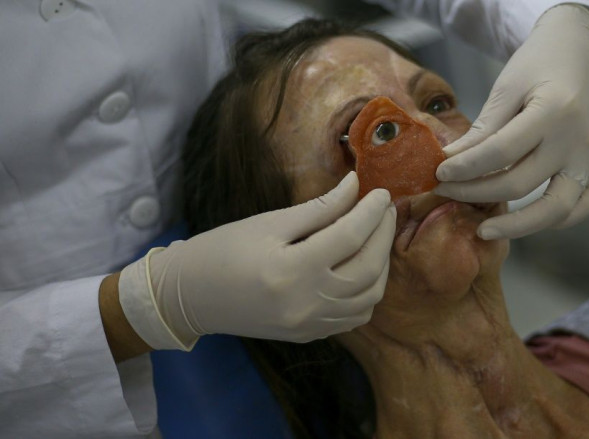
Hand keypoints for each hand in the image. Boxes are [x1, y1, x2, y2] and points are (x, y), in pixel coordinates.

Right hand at [119, 172, 395, 347]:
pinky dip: (369, 291)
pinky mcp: (309, 335)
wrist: (191, 297)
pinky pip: (355, 316)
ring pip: (369, 297)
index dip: (371, 211)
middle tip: (385, 209)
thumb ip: (318, 208)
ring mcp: (310, 325)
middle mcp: (306, 303)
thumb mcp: (269, 222)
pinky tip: (363, 267)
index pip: (350, 236)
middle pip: (368, 268)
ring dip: (382, 264)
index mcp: (292, 269)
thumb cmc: (224, 250)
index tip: (382, 192)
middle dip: (383, 234)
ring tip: (377, 236)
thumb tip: (355, 186)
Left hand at [434, 5, 588, 239]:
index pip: (501, 152)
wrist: (580, 49)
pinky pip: (582, 206)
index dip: (465, 168)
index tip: (438, 174)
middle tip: (444, 191)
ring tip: (483, 230)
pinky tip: (525, 219)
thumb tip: (450, 163)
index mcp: (553, 111)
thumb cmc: (539, 62)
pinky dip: (556, 220)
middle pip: (520, 184)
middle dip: (474, 192)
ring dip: (516, 226)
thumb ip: (483, 129)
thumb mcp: (506, 87)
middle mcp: (576, 140)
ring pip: (556, 209)